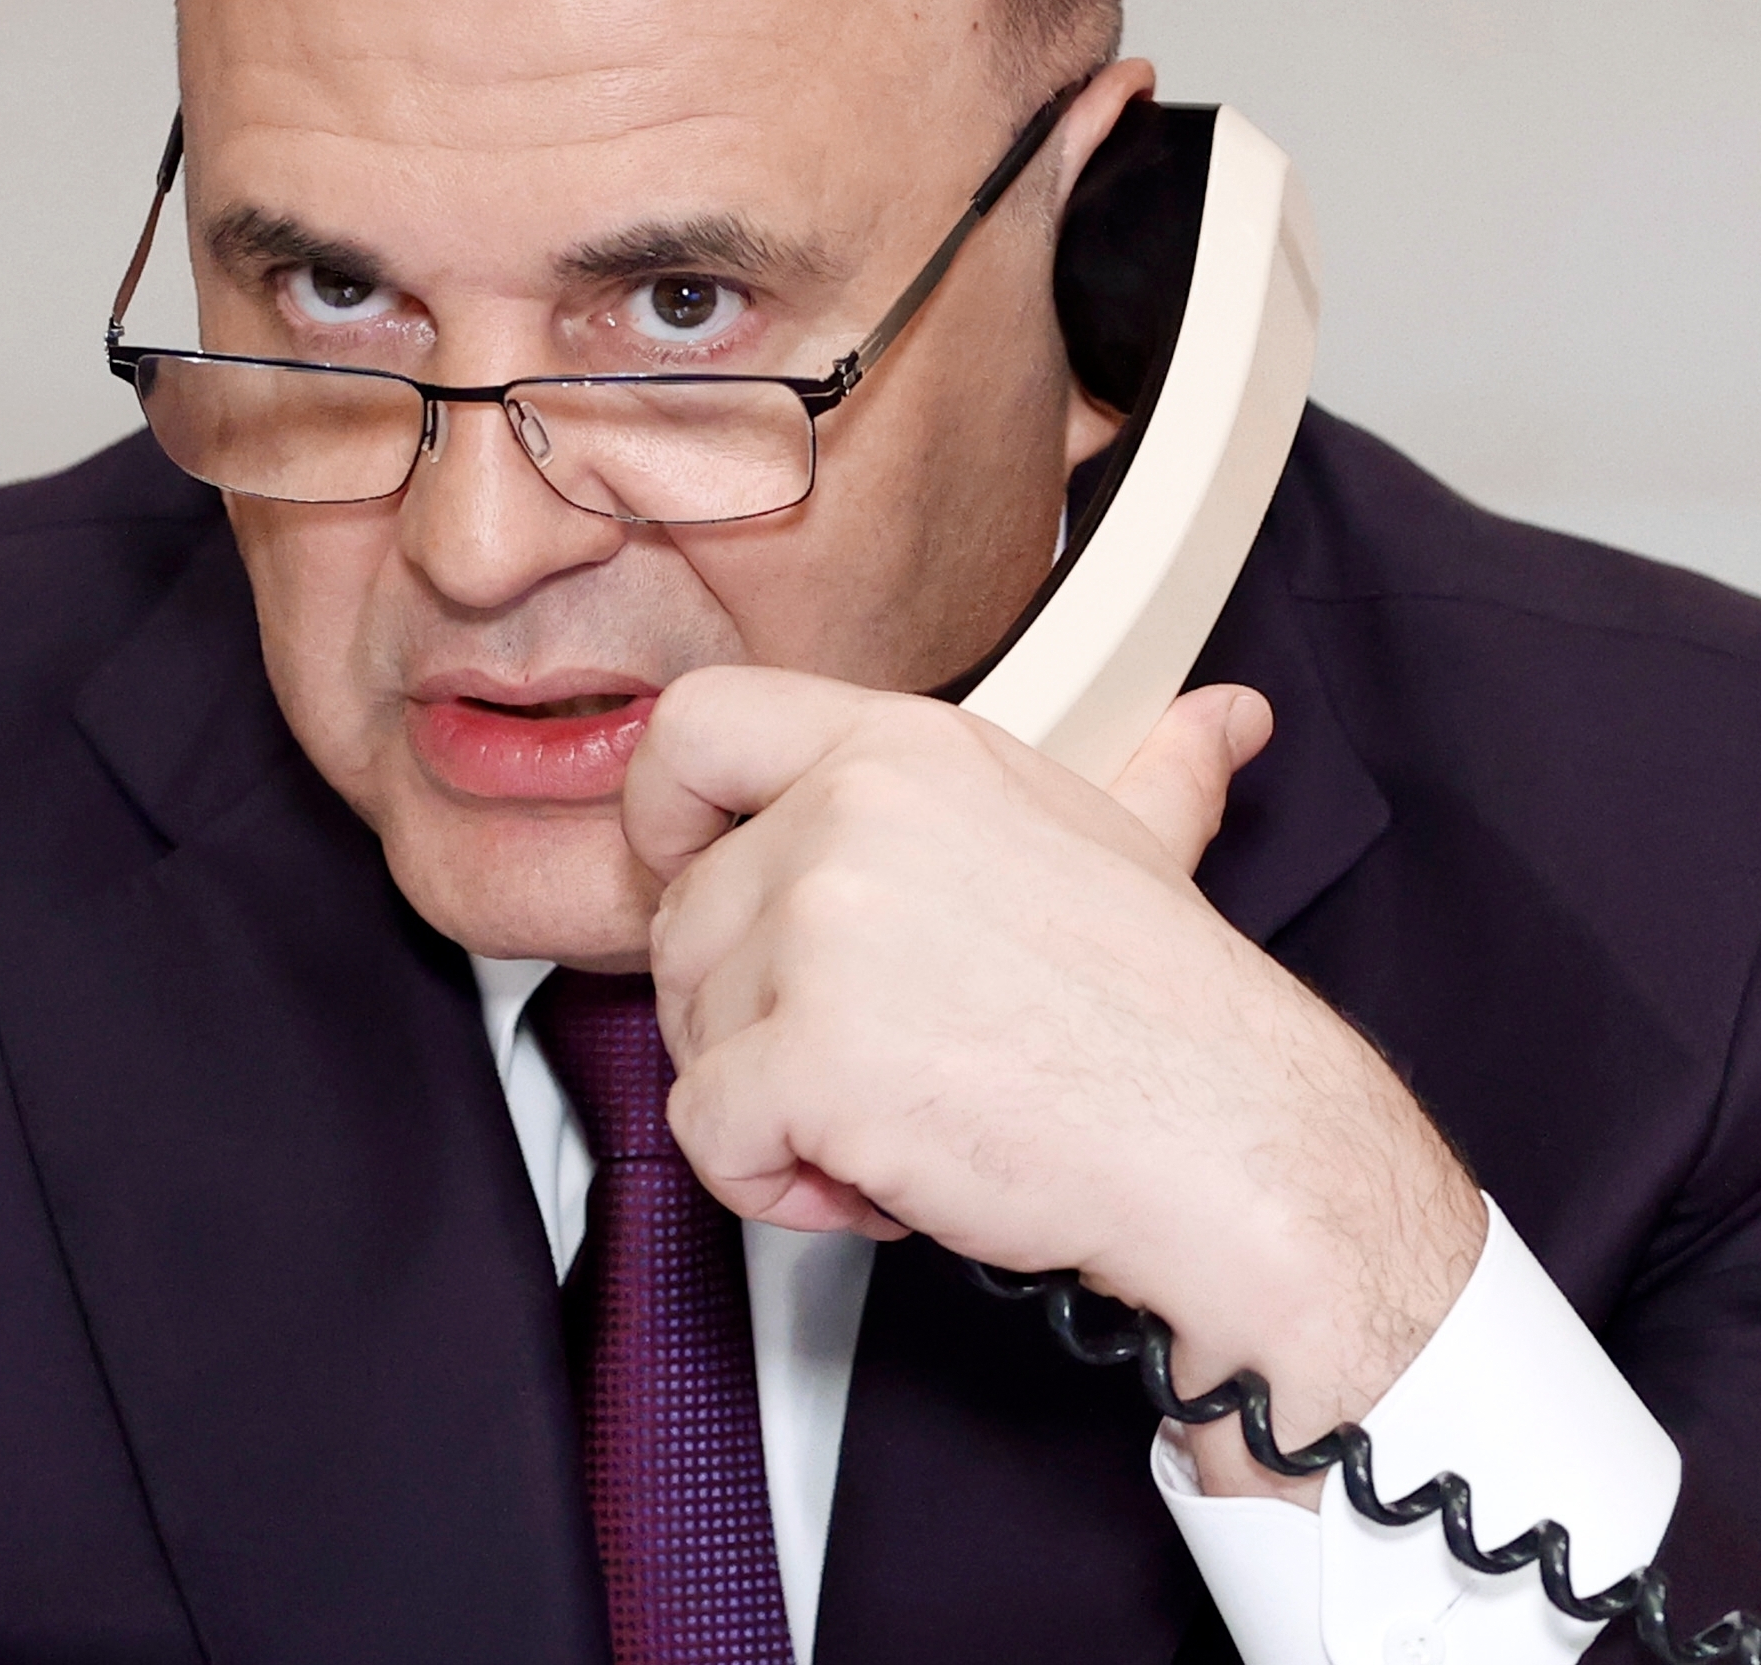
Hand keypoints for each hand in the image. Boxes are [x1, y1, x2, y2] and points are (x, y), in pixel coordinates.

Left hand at [620, 669, 1488, 1501]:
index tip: (695, 874)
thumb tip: (1220, 721)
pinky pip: (706, 1132)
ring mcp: (820, 934)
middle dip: (749, 1012)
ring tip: (899, 1114)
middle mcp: (847, 818)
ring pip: (691, 1033)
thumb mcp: (1141, 846)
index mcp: (902, 750)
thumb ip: (1148, 771)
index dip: (663, 813)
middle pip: (681, 920)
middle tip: (873, 1056)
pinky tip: (880, 1180)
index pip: (694, 728)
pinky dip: (771, 1183)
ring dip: (772, 1102)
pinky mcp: (806, 1058)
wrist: (1242, 1152)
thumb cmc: (1179, 1019)